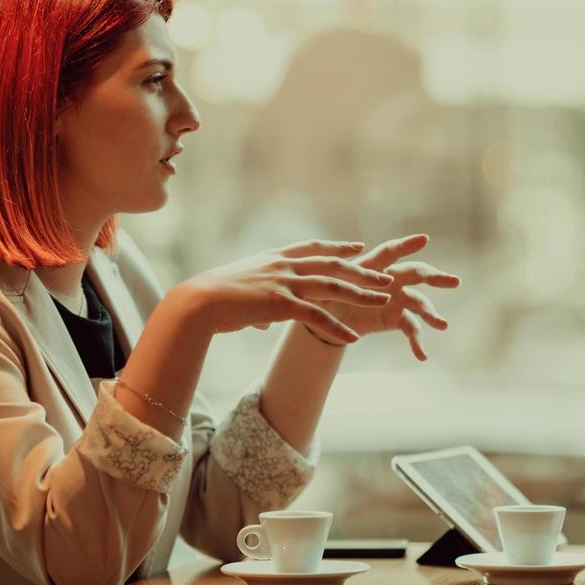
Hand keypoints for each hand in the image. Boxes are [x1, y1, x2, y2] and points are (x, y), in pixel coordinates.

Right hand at [182, 239, 394, 345]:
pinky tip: (353, 337)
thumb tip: (266, 321)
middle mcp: (284, 266)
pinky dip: (337, 327)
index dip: (338, 248)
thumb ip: (260, 302)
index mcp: (275, 257)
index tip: (358, 247)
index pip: (314, 248)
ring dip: (361, 294)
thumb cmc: (213, 298)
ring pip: (333, 287)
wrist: (198, 302)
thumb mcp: (241, 290)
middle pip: (333, 265)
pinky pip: (317, 317)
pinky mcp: (281, 304)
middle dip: (362, 271)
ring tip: (384, 300)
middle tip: (386, 276)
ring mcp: (284, 283)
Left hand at [322, 234, 460, 360]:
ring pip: (420, 303)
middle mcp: (391, 278)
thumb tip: (338, 274)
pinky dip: (417, 342)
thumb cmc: (326, 294)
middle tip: (454, 282)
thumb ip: (337, 280)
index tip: (424, 239)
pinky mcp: (397, 318)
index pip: (391, 252)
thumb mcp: (326, 286)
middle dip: (435, 276)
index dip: (406, 245)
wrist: (328, 319)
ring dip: (431, 314)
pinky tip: (422, 356)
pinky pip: (412, 329)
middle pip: (416, 273)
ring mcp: (397, 298)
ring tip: (443, 325)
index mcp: (374, 265)